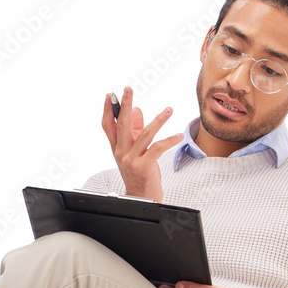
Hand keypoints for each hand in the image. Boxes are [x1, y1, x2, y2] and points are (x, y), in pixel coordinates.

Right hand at [101, 86, 182, 201]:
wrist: (140, 198)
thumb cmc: (139, 174)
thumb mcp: (135, 151)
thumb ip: (135, 131)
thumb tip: (138, 111)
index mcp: (117, 147)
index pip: (108, 125)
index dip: (109, 110)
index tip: (110, 95)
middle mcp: (121, 152)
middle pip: (122, 124)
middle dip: (125, 105)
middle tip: (128, 89)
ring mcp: (131, 159)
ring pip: (144, 134)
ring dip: (158, 120)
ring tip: (169, 110)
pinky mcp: (143, 166)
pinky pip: (157, 148)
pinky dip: (169, 140)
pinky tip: (178, 135)